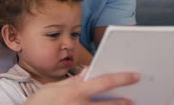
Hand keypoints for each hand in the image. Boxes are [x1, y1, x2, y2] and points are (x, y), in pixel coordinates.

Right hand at [24, 68, 139, 104]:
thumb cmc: (39, 103)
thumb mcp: (53, 87)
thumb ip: (74, 80)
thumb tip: (89, 71)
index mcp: (74, 91)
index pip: (103, 82)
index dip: (121, 78)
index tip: (134, 76)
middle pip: (108, 104)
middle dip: (122, 102)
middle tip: (133, 100)